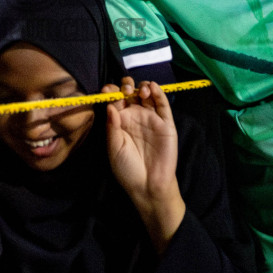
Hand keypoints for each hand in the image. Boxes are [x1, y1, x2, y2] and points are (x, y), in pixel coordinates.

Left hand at [106, 78, 184, 251]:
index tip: (106, 90)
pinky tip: (151, 87)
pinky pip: (163, 104)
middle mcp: (135, 117)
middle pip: (131, 93)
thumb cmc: (127, 169)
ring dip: (141, 87)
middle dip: (126, 86)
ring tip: (137, 92)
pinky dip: (158, 92)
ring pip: (147, 95)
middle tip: (124, 90)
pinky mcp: (166, 123)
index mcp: (120, 121)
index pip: (115, 100)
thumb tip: (110, 105)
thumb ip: (112, 126)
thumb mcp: (114, 147)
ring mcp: (151, 118)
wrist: (148, 185)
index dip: (111, 92)